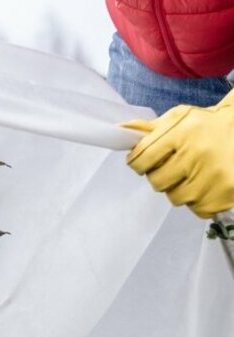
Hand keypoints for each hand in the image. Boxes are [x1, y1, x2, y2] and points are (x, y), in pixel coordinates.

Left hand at [123, 89, 233, 218]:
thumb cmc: (208, 127)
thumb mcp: (180, 119)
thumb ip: (150, 129)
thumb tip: (121, 130)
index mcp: (183, 131)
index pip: (142, 158)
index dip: (138, 162)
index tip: (144, 161)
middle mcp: (197, 153)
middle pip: (156, 181)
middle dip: (161, 175)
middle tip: (175, 165)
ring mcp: (212, 176)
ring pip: (174, 197)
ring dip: (179, 188)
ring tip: (194, 173)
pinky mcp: (223, 194)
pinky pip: (195, 208)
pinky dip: (198, 200)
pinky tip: (207, 183)